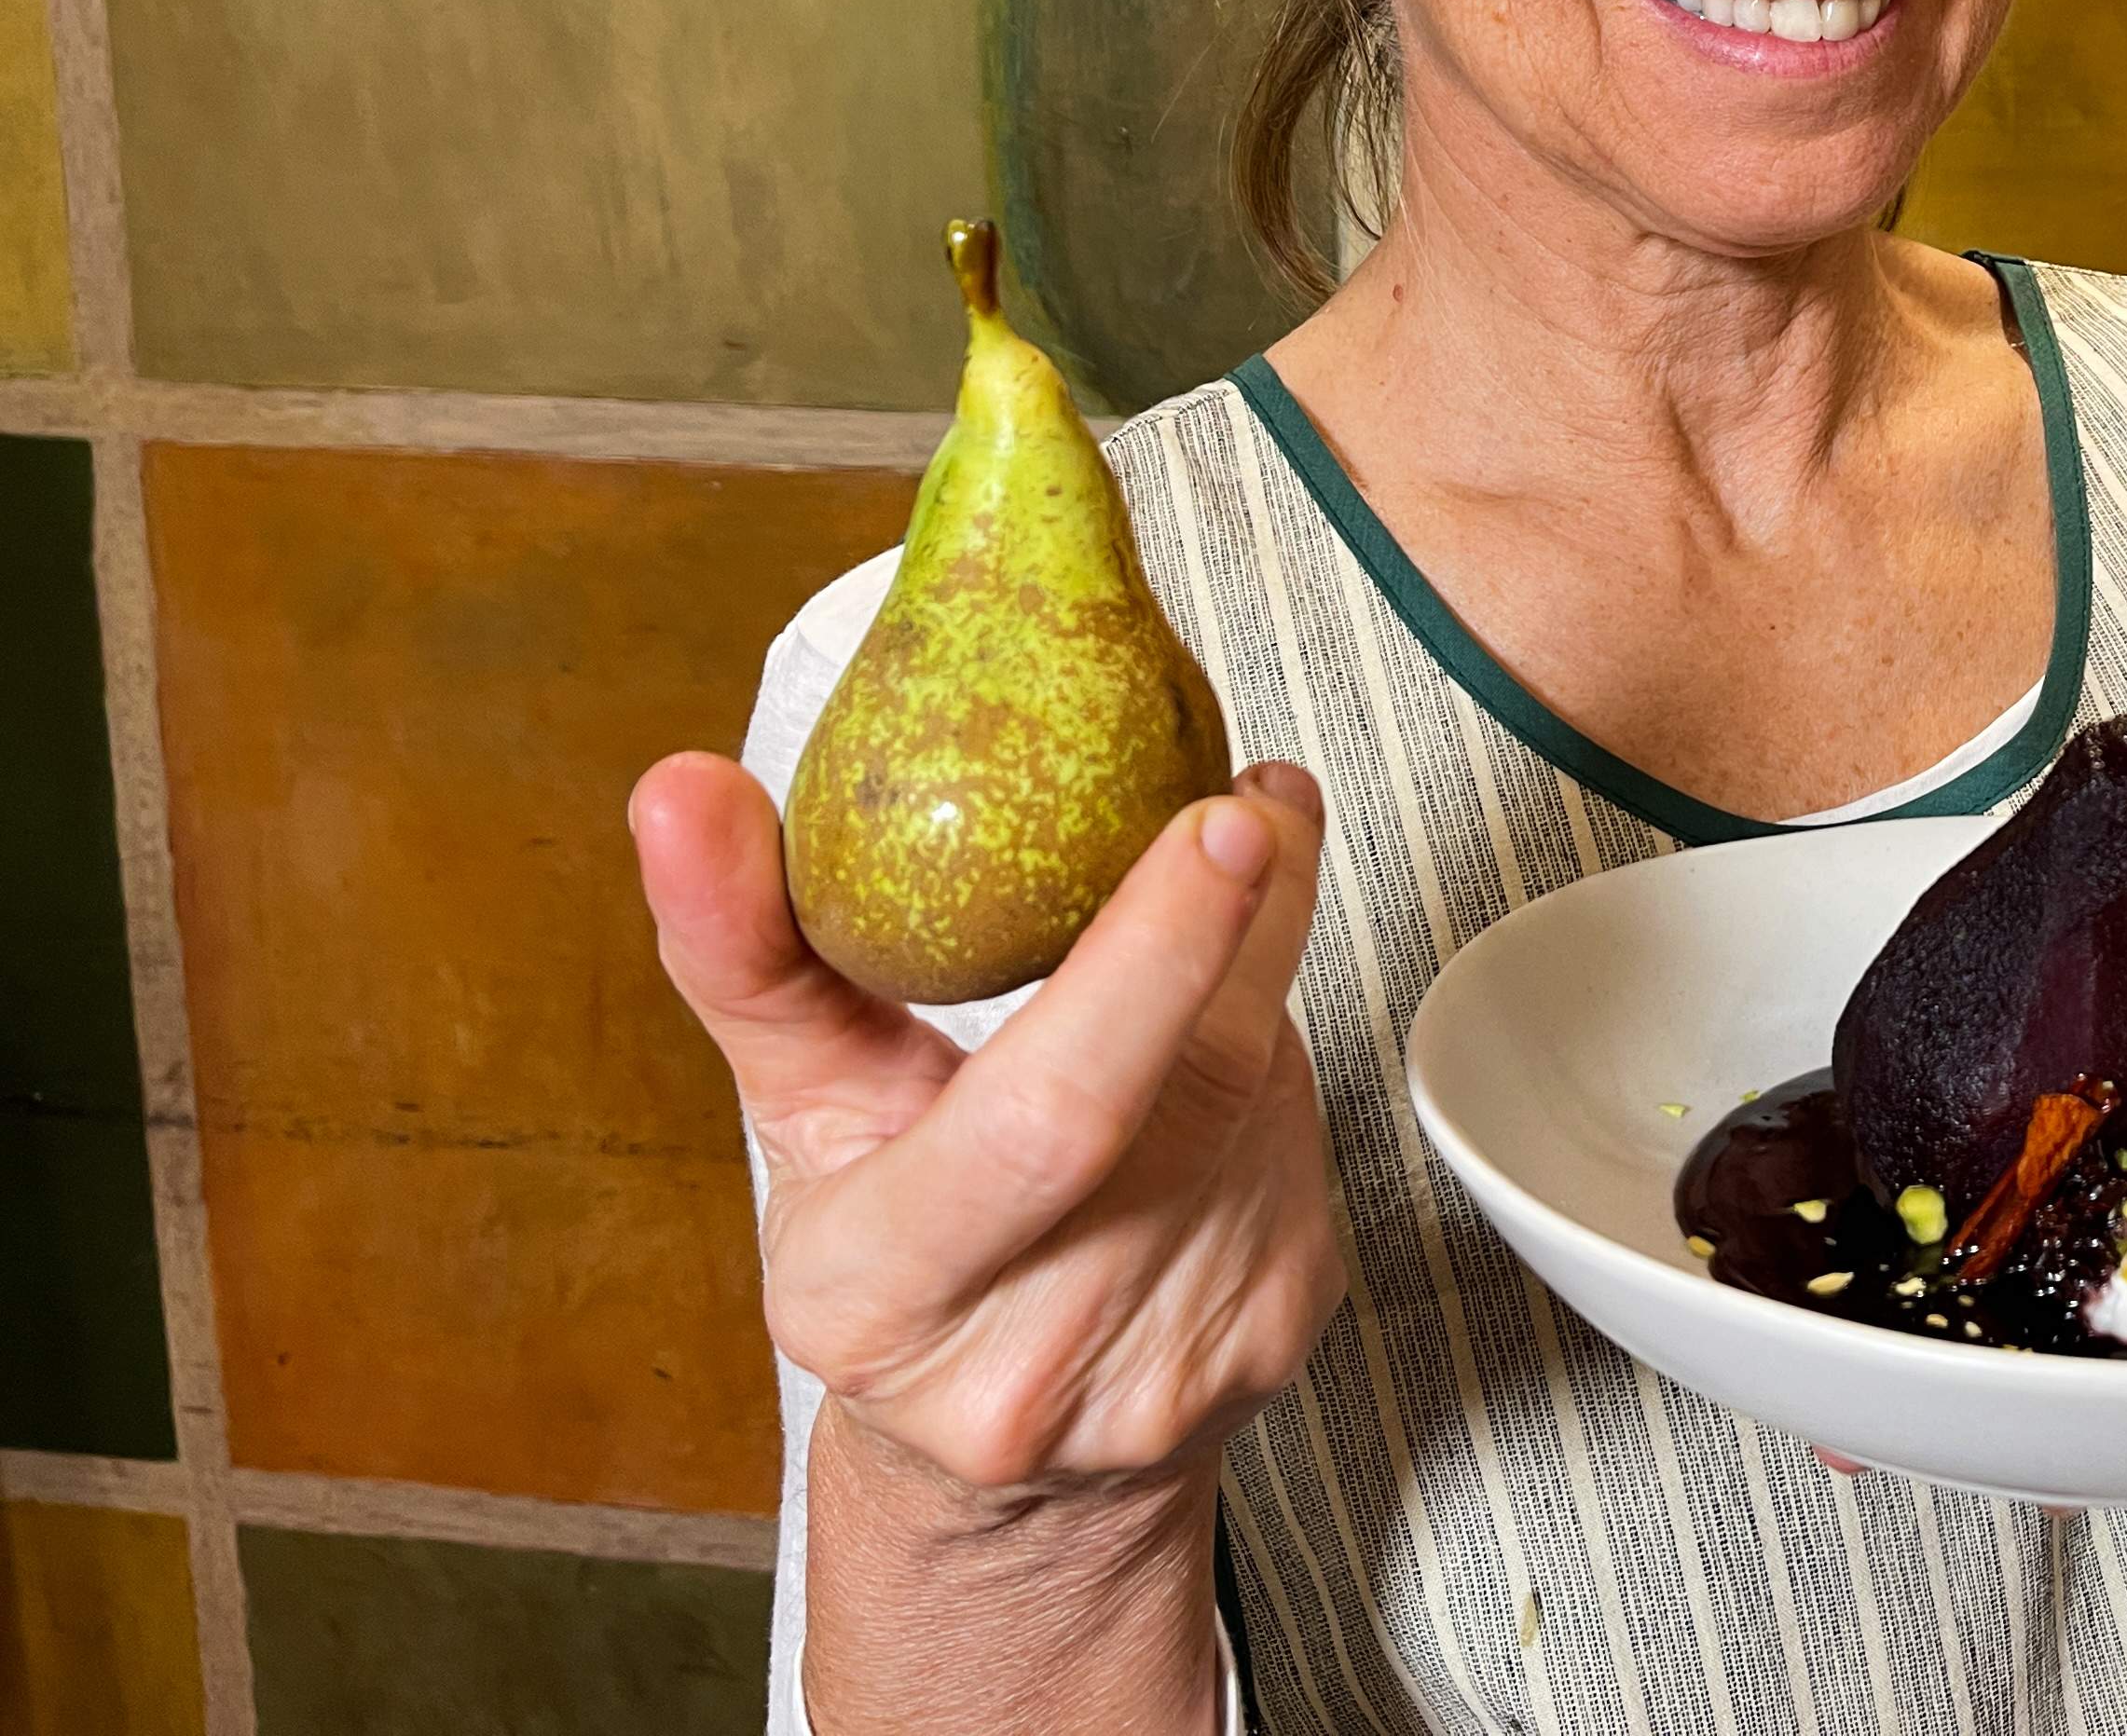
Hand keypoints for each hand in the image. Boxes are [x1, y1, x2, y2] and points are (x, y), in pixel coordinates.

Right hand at [630, 754, 1345, 1500]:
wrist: (1001, 1476)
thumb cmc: (891, 1255)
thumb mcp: (798, 1109)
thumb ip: (746, 947)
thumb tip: (680, 791)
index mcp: (884, 1296)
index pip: (1044, 1120)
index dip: (1149, 960)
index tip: (1216, 820)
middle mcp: (1039, 1356)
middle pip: (1196, 1087)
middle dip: (1239, 922)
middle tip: (1249, 803)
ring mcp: (1175, 1363)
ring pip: (1265, 1099)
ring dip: (1248, 992)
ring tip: (1188, 962)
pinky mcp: (1276, 1336)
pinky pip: (1304, 1146)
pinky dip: (1270, 1071)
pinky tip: (1207, 1075)